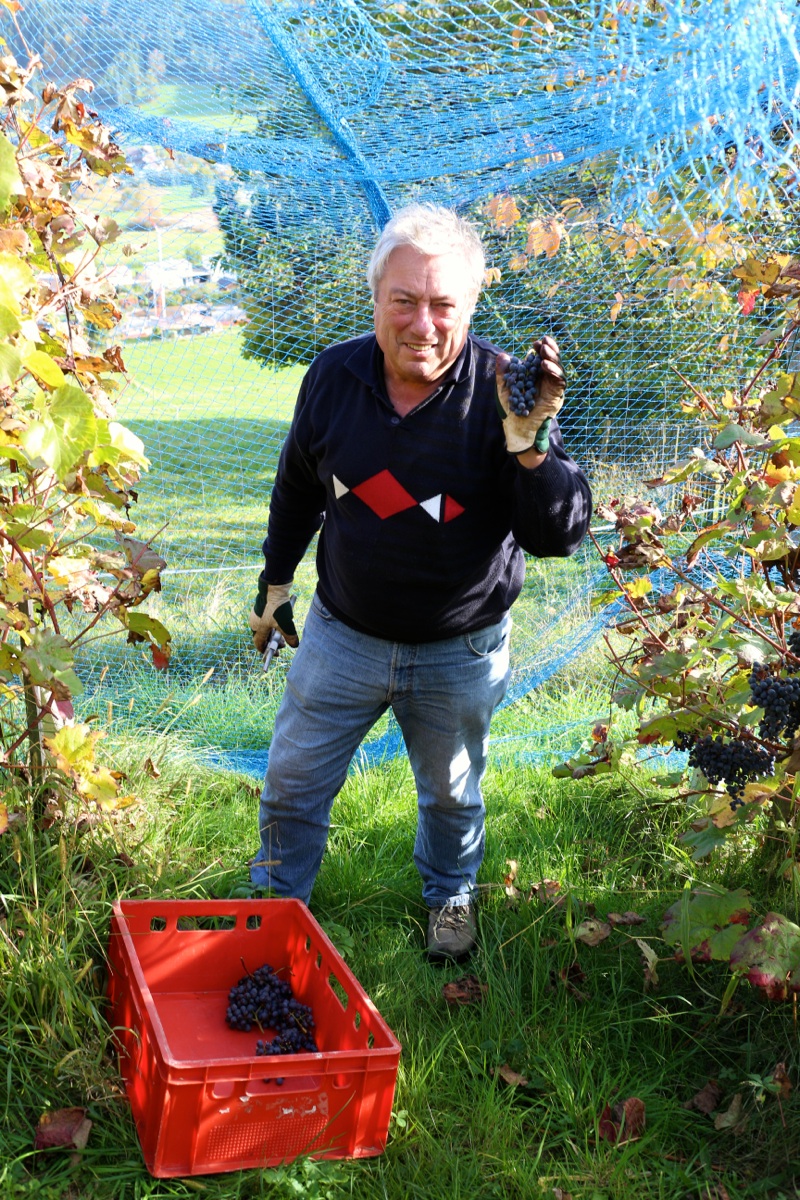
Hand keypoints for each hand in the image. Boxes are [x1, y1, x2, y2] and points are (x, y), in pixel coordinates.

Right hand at [249, 580, 298, 653]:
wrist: (274, 587)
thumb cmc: (277, 607)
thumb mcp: (286, 624)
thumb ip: (290, 637)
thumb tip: (294, 645)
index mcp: (258, 628)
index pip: (259, 644)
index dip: (266, 651)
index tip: (275, 653)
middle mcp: (254, 622)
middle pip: (263, 636)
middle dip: (273, 641)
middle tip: (283, 643)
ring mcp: (256, 613)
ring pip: (265, 627)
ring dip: (274, 632)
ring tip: (284, 632)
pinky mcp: (261, 606)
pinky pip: (266, 619)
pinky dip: (274, 624)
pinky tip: (283, 621)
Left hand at [495, 336, 565, 454]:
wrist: (517, 428)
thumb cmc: (511, 411)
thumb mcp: (504, 388)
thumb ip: (504, 373)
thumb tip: (502, 355)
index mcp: (536, 376)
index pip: (542, 358)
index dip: (542, 349)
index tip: (535, 342)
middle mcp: (546, 380)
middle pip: (553, 361)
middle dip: (549, 349)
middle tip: (543, 342)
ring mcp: (552, 388)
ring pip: (558, 368)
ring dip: (552, 357)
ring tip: (544, 350)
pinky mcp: (557, 396)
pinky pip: (559, 381)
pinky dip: (553, 371)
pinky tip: (545, 365)